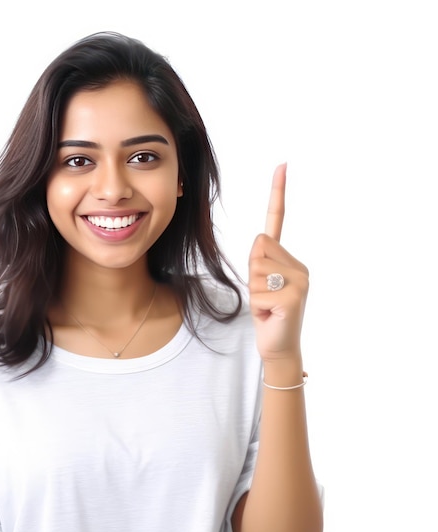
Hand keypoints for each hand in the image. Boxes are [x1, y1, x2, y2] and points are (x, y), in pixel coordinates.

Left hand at [248, 163, 308, 361]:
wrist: (278, 347)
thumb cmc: (267, 314)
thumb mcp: (259, 283)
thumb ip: (259, 260)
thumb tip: (261, 239)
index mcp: (290, 260)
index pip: (278, 222)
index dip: (277, 193)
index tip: (281, 165)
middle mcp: (299, 266)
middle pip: (257, 247)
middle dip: (251, 274)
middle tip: (263, 296)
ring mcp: (299, 280)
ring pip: (256, 268)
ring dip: (253, 290)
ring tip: (266, 306)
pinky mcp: (293, 295)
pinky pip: (257, 289)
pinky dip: (257, 305)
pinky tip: (270, 314)